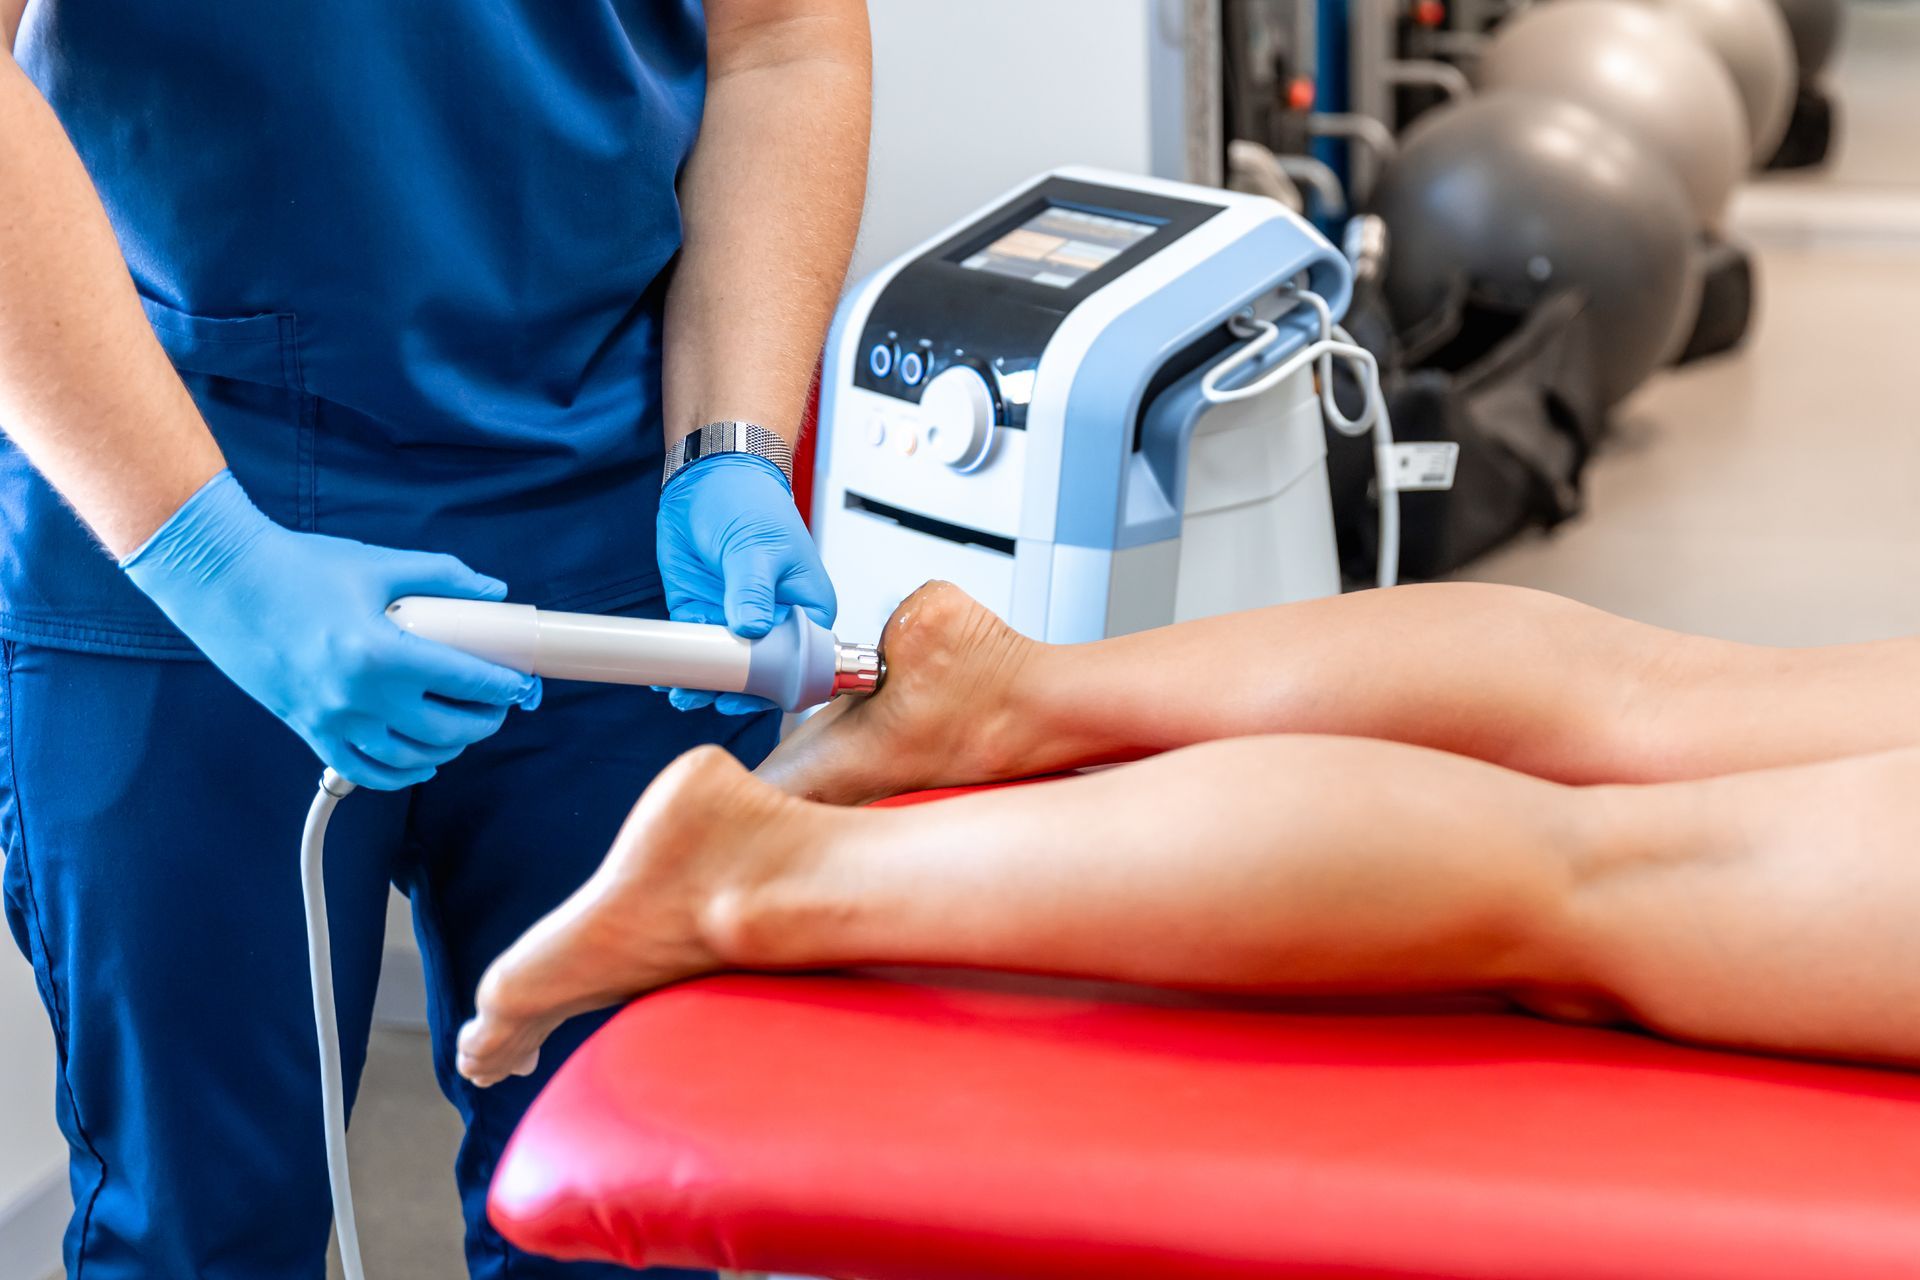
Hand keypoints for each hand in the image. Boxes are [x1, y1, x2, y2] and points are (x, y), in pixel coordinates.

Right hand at [123, 470, 540, 789]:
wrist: (222, 582)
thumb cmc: (298, 567)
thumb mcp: (379, 564)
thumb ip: (443, 577)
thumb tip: (492, 591)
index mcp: (381, 653)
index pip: (466, 682)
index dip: (505, 686)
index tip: (521, 682)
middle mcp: (358, 697)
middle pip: (448, 728)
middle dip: (486, 719)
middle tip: (499, 703)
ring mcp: (332, 721)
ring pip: (412, 757)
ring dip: (450, 746)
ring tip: (466, 726)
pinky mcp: (309, 730)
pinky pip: (365, 772)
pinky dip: (402, 772)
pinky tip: (423, 759)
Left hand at [655, 452, 835, 713]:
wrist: (708, 477)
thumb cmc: (752, 501)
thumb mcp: (758, 546)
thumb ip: (753, 591)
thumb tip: (751, 630)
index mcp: (807, 607)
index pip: (804, 659)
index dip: (782, 680)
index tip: (755, 691)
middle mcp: (775, 620)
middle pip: (763, 673)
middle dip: (738, 689)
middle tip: (714, 696)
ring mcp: (737, 620)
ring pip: (726, 668)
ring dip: (706, 684)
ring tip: (685, 694)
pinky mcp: (703, 614)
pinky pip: (695, 651)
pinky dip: (683, 667)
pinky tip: (667, 678)